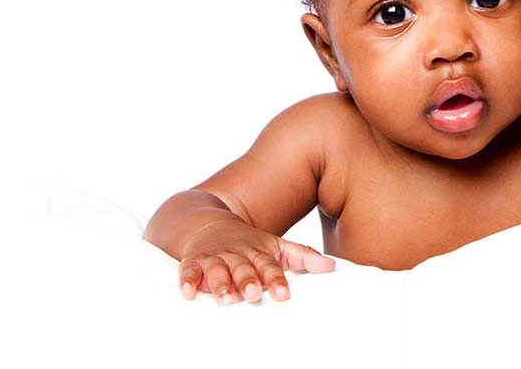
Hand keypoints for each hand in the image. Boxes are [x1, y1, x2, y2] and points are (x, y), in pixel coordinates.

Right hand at [177, 217, 335, 304]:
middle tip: (254, 294)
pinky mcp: (192, 262)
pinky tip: (188, 292)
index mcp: (258, 251)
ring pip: (217, 270)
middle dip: (248, 281)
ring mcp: (214, 257)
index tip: (284, 294)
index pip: (269, 266)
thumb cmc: (248, 243)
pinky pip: (188, 271)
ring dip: (221, 284)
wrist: (208, 222)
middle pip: (243, 268)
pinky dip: (187, 281)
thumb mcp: (275, 245)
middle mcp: (236, 254)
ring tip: (226, 298)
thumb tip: (332, 266)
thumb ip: (302, 256)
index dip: (276, 279)